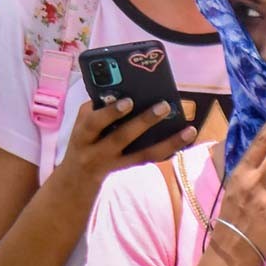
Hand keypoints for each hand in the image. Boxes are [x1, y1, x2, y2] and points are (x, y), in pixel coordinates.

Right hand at [57, 98, 196, 187]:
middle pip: (121, 138)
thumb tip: (122, 89)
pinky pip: (149, 160)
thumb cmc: (84, 137)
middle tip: (164, 106)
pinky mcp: (128, 168)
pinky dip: (168, 151)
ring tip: (188, 130)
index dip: (110, 113)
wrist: (77, 176)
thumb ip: (98, 106)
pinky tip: (184, 141)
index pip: (94, 123)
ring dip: (168, 142)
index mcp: (83, 135)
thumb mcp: (82, 121)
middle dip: (143, 122)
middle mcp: (97, 151)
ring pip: (143, 154)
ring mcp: (114, 163)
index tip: (129, 101)